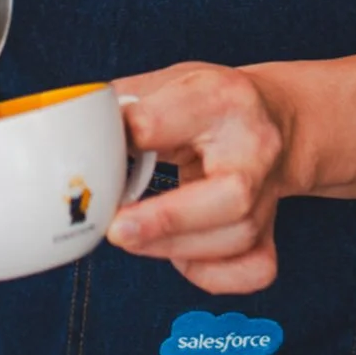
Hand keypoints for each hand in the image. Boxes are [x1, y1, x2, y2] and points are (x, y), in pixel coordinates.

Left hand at [107, 63, 293, 294]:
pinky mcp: (271, 231)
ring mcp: (269, 193)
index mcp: (223, 97)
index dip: (126, 138)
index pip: (167, 122)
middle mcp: (256, 147)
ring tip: (134, 235)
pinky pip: (251, 270)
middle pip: (230, 196)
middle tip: (116, 229)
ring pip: (233, 240)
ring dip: (171, 247)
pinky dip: (211, 274)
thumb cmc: (215, 101)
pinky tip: (183, 254)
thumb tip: (79, 131)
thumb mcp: (172, 80)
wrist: (276, 117)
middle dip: (165, 220)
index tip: (97, 153)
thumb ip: (128, 103)